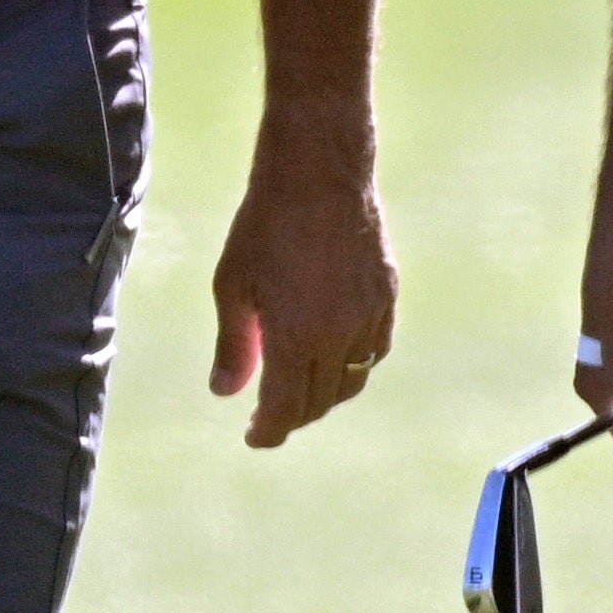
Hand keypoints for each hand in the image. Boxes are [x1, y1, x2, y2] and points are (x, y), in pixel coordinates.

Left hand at [208, 150, 393, 449]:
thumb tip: (226, 392)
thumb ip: (234, 345)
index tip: (255, 437)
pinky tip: (336, 353)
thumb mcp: (233, 286)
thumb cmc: (265, 227)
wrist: (319, 175)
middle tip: (270, 413)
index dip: (269, 431)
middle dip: (294, 415)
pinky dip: (356, 363)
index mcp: (297, 337)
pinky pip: (376, 349)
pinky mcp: (387, 295)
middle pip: (321, 401)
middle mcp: (339, 335)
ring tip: (303, 387)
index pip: (287, 409)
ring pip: (354, 379)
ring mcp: (369, 316)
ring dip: (327, 393)